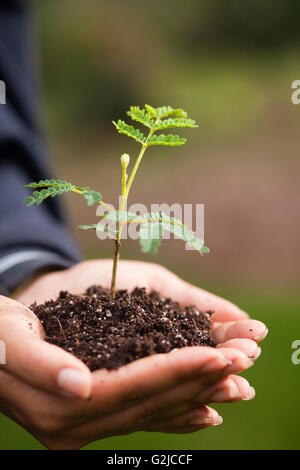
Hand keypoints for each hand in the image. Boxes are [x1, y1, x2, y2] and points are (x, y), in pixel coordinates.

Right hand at [0, 260, 266, 448]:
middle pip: (151, 403)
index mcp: (58, 408)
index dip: (175, 370)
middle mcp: (77, 426)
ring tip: (237, 382)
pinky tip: (206, 412)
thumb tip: (81, 387)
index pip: (130, 388)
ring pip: (153, 411)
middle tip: (241, 360)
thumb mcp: (9, 342)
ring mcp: (88, 426)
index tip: (216, 353)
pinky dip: (176, 412)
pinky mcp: (96, 416)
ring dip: (197, 395)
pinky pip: (143, 416)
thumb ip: (41, 366)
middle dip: (199, 381)